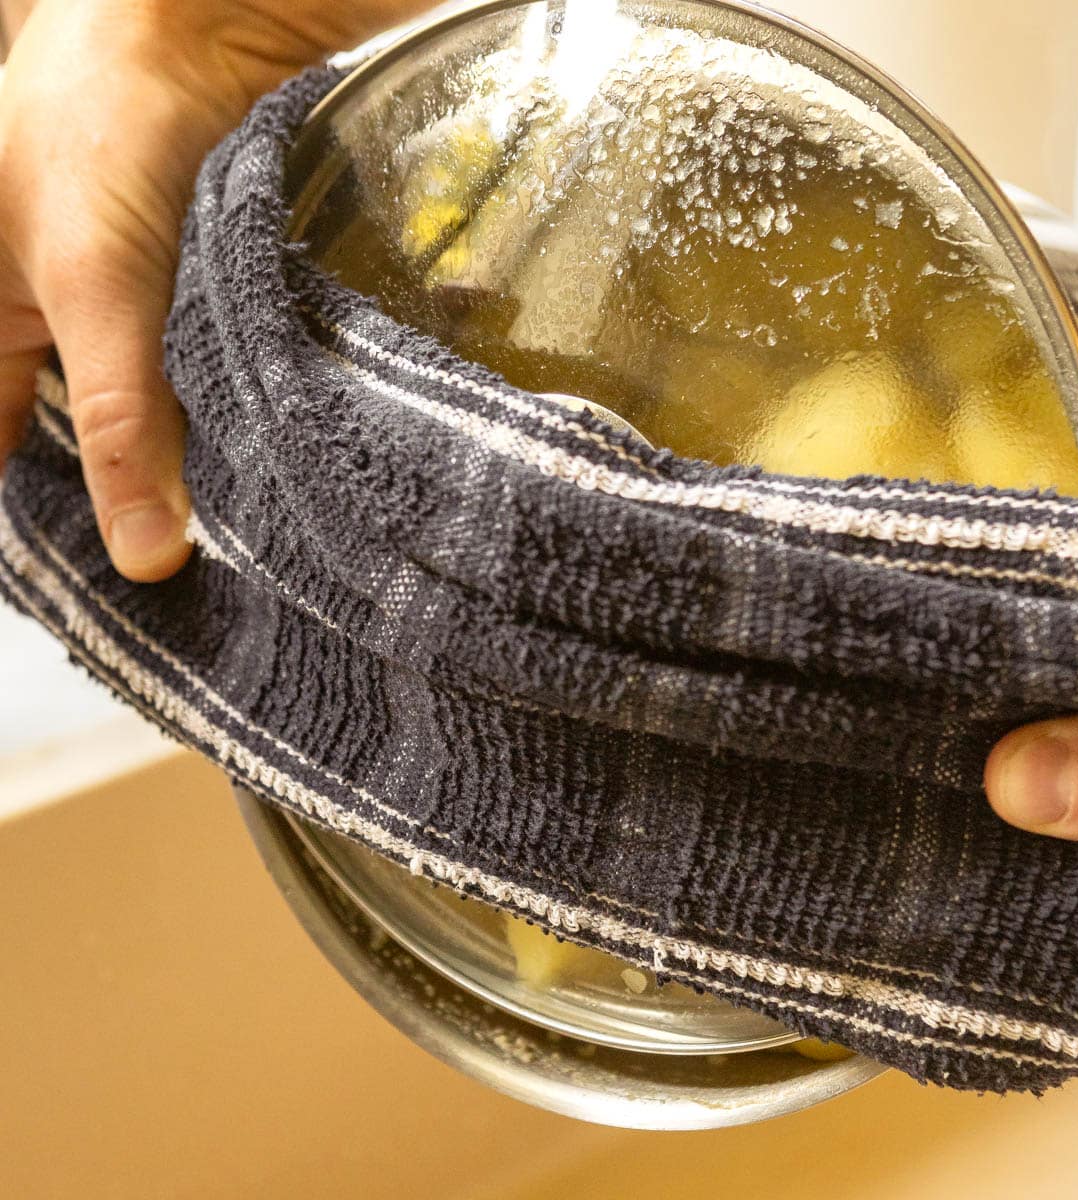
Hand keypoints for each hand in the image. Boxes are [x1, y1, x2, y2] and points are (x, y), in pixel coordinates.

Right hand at [0, 0, 415, 580]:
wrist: (189, 36)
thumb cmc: (100, 134)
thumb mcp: (97, 292)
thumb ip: (117, 420)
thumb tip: (145, 552)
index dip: (35, 520)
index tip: (91, 586)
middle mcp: (25, 316)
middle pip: (53, 437)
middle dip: (107, 500)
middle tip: (167, 576)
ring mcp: (94, 305)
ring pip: (125, 412)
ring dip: (165, 464)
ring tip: (217, 537)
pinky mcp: (163, 293)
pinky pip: (178, 375)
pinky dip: (205, 415)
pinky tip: (244, 458)